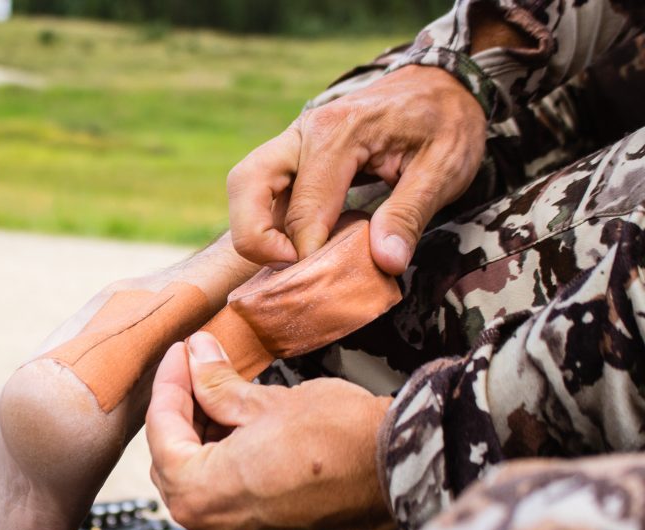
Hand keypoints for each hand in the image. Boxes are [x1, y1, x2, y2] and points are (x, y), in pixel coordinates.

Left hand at [146, 332, 399, 529]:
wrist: (406, 477)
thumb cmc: (343, 438)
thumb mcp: (268, 401)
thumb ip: (219, 384)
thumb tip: (197, 356)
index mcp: (199, 494)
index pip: (162, 431)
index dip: (169, 384)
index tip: (182, 353)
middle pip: (175, 464)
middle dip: (183, 413)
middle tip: (198, 370)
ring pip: (201, 487)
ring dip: (205, 443)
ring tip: (223, 397)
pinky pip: (230, 507)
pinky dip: (228, 471)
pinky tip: (244, 436)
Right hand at [227, 65, 486, 274]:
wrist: (443, 84)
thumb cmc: (446, 123)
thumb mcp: (444, 169)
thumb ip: (410, 215)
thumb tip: (385, 262)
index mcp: (339, 133)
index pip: (304, 208)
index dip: (309, 255)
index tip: (328, 283)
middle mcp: (303, 132)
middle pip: (247, 185)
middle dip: (257, 239)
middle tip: (292, 270)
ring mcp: (293, 139)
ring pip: (245, 184)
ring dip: (253, 228)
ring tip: (290, 259)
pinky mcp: (293, 152)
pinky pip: (260, 187)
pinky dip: (265, 219)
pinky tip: (296, 243)